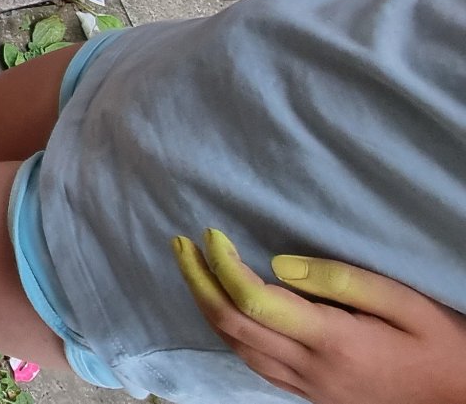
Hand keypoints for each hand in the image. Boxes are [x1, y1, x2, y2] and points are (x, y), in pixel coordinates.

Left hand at [174, 229, 465, 403]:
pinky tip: (224, 308)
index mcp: (334, 341)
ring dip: (207, 306)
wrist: (461, 400)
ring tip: (193, 268)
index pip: (254, 300)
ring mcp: (308, 387)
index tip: (210, 233)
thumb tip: (278, 264)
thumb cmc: (442, 346)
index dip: (223, 264)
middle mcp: (311, 368)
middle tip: (181, 244)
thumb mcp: (406, 304)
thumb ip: (342, 280)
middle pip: (231, 324)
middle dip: (198, 280)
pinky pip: (254, 363)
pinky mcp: (310, 394)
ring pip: (236, 347)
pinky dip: (229, 332)